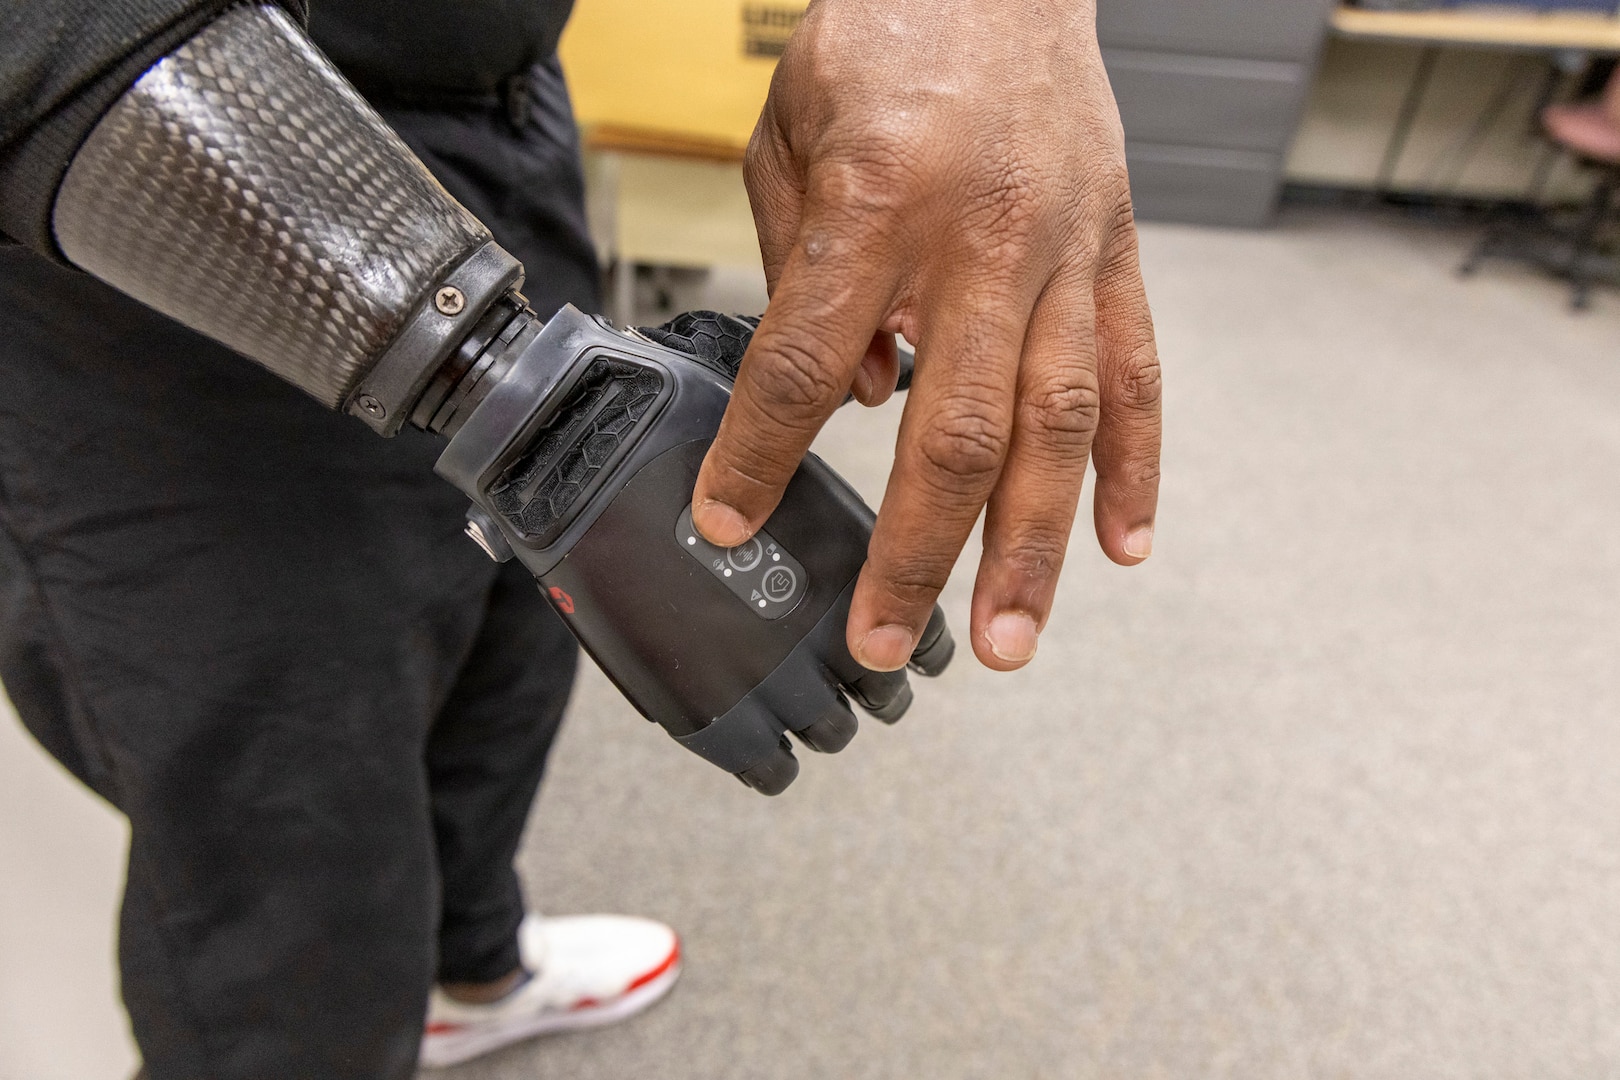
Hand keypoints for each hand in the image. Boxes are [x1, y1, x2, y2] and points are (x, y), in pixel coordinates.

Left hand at [690, 0, 1161, 672]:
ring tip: (1008, 640)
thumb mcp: (791, 129)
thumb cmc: (887, 33)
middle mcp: (984, 235)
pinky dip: (1134, 468)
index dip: (760, 455)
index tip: (729, 524)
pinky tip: (1120, 546)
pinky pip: (1138, 376)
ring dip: (1031, 547)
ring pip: (1056, 427)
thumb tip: (850, 391)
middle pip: (951, 429)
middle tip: (885, 642)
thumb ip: (800, 265)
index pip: (804, 360)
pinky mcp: (1119, 252)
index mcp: (878, 196)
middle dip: (914, 552)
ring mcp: (1067, 250)